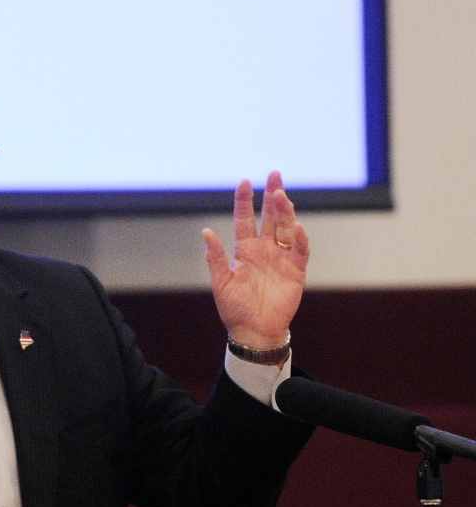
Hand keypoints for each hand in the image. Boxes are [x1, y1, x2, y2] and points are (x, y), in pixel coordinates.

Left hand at [202, 171, 309, 349]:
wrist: (254, 331)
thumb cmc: (235, 308)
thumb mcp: (221, 282)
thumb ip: (215, 257)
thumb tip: (206, 232)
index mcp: (244, 250)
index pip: (245, 219)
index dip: (245, 201)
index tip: (245, 182)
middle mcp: (264, 249)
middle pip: (270, 217)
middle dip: (273, 196)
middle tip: (275, 175)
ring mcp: (281, 258)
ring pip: (286, 229)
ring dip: (285, 212)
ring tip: (282, 196)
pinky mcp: (296, 271)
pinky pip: (300, 251)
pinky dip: (300, 239)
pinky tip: (297, 227)